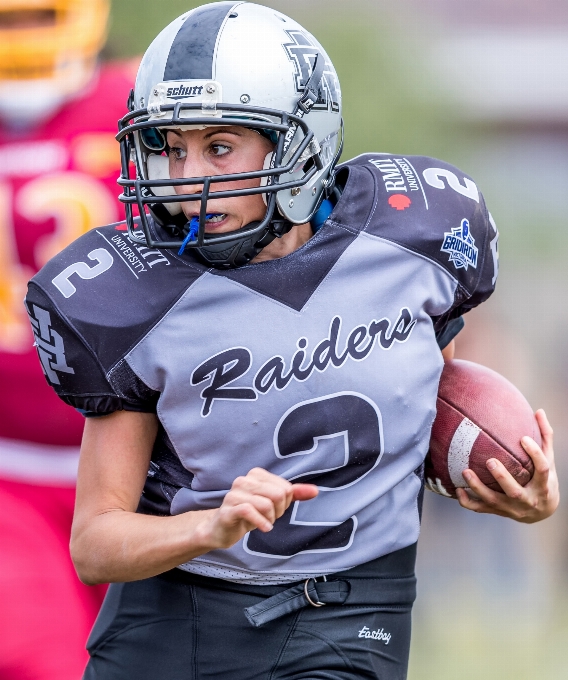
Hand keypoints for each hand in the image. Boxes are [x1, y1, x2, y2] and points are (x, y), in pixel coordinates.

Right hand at [198, 468, 317, 549]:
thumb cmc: (251, 514)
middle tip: (268, 517)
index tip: (274, 509)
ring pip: (266, 504)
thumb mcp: (274, 503)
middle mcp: (244, 480)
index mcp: (256, 474)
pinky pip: (249, 511)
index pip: (286, 488)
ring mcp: (234, 494)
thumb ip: (294, 494)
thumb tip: (315, 491)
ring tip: (263, 522)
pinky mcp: (228, 509)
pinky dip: (261, 522)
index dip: (285, 503)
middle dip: (278, 511)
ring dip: (269, 519)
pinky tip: (264, 528)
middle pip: (278, 495)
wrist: (223, 529)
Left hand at [456, 409, 558, 522]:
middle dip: (501, 477)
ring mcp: (512, 508)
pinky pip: (480, 509)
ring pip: (493, 501)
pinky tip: (457, 489)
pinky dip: (467, 501)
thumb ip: (544, 437)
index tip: (523, 438)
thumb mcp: (548, 461)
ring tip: (465, 471)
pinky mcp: (498, 512)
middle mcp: (528, 500)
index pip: (542, 470)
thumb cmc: (542, 480)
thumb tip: (539, 411)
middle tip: (489, 460)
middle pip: (514, 492)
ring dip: (478, 487)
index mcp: (543, 486)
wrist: (541, 513)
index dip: (535, 454)